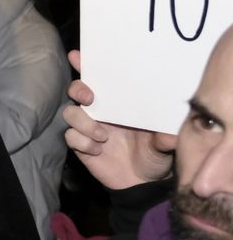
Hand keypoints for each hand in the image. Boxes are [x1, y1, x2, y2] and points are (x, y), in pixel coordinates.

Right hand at [62, 50, 175, 189]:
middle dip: (79, 90)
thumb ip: (164, 138)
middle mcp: (100, 112)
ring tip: (103, 136)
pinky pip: (70, 137)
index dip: (86, 65)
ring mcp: (89, 128)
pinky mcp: (81, 146)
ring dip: (84, 122)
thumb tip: (169, 134)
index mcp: (119, 104)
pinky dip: (83, 142)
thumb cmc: (155, 156)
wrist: (143, 183)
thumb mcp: (164, 145)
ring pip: (70, 113)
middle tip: (90, 99)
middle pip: (76, 90)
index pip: (101, 80)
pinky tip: (98, 150)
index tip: (77, 56)